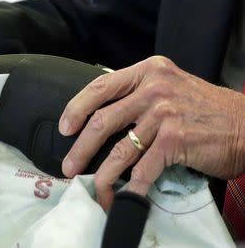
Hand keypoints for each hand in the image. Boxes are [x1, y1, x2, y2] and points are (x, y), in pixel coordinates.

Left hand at [59, 56, 244, 209]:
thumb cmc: (204, 107)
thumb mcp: (169, 86)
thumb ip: (138, 94)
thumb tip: (102, 118)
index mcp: (147, 72)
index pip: (101, 86)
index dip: (76, 107)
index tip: (64, 127)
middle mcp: (153, 88)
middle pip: (103, 119)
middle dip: (81, 146)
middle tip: (69, 165)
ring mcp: (164, 113)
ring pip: (120, 148)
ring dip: (103, 173)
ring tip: (94, 186)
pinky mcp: (176, 139)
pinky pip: (144, 168)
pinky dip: (133, 186)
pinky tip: (126, 196)